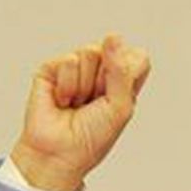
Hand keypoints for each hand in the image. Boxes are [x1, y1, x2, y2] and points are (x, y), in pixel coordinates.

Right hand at [9, 34, 150, 190]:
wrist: (59, 154)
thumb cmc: (92, 137)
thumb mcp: (120, 106)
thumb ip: (121, 70)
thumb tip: (112, 36)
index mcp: (122, 80)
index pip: (138, 56)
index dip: (129, 73)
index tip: (118, 98)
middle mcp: (100, 70)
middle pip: (112, 51)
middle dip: (104, 81)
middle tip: (94, 104)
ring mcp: (76, 68)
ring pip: (90, 52)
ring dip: (84, 86)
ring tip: (77, 103)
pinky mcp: (52, 69)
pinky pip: (68, 60)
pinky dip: (67, 86)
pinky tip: (62, 100)